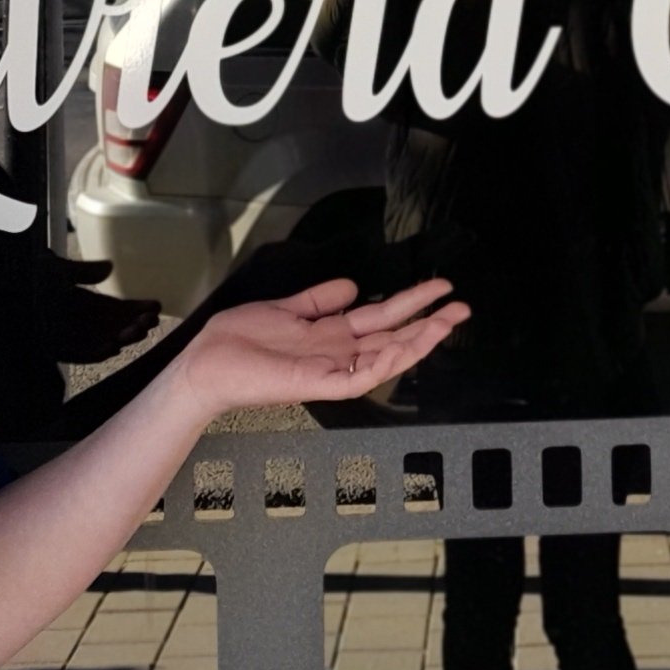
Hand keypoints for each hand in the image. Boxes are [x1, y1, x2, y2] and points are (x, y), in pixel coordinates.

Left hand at [161, 277, 468, 419]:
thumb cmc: (238, 340)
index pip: (381, 319)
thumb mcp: (285, 308)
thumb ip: (319, 300)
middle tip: (463, 306)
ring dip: (417, 341)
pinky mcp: (317, 384)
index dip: (411, 303)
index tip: (439, 288)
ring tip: (446, 322)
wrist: (206, 364)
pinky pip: (358, 378)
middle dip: (429, 322)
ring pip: (385, 358)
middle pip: (393, 337)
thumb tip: (352, 285)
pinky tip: (404, 346)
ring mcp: (331, 371)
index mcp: (330, 335)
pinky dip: (382, 364)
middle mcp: (337, 353)